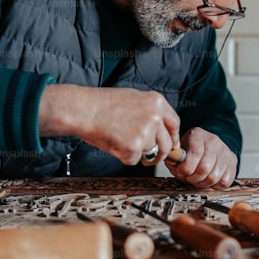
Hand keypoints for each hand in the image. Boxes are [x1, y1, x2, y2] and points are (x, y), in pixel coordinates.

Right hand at [38, 84, 179, 165]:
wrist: (83, 110)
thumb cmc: (102, 104)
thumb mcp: (133, 98)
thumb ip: (150, 112)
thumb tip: (161, 130)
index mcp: (157, 102)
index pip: (174, 124)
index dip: (172, 138)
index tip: (170, 145)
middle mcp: (155, 116)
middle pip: (167, 144)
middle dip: (160, 154)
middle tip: (150, 158)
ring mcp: (146, 132)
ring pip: (151, 153)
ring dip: (138, 154)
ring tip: (120, 140)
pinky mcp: (135, 147)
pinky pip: (134, 160)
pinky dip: (124, 157)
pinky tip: (113, 143)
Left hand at [165, 127, 236, 189]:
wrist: (209, 143)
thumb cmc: (192, 147)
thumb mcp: (180, 148)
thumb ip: (174, 157)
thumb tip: (174, 164)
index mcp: (198, 135)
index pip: (195, 154)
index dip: (185, 168)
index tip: (180, 172)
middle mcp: (214, 141)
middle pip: (204, 168)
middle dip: (193, 178)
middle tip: (188, 178)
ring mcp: (225, 152)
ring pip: (214, 177)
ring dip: (202, 184)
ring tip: (196, 180)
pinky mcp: (233, 162)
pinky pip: (224, 181)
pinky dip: (214, 185)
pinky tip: (207, 179)